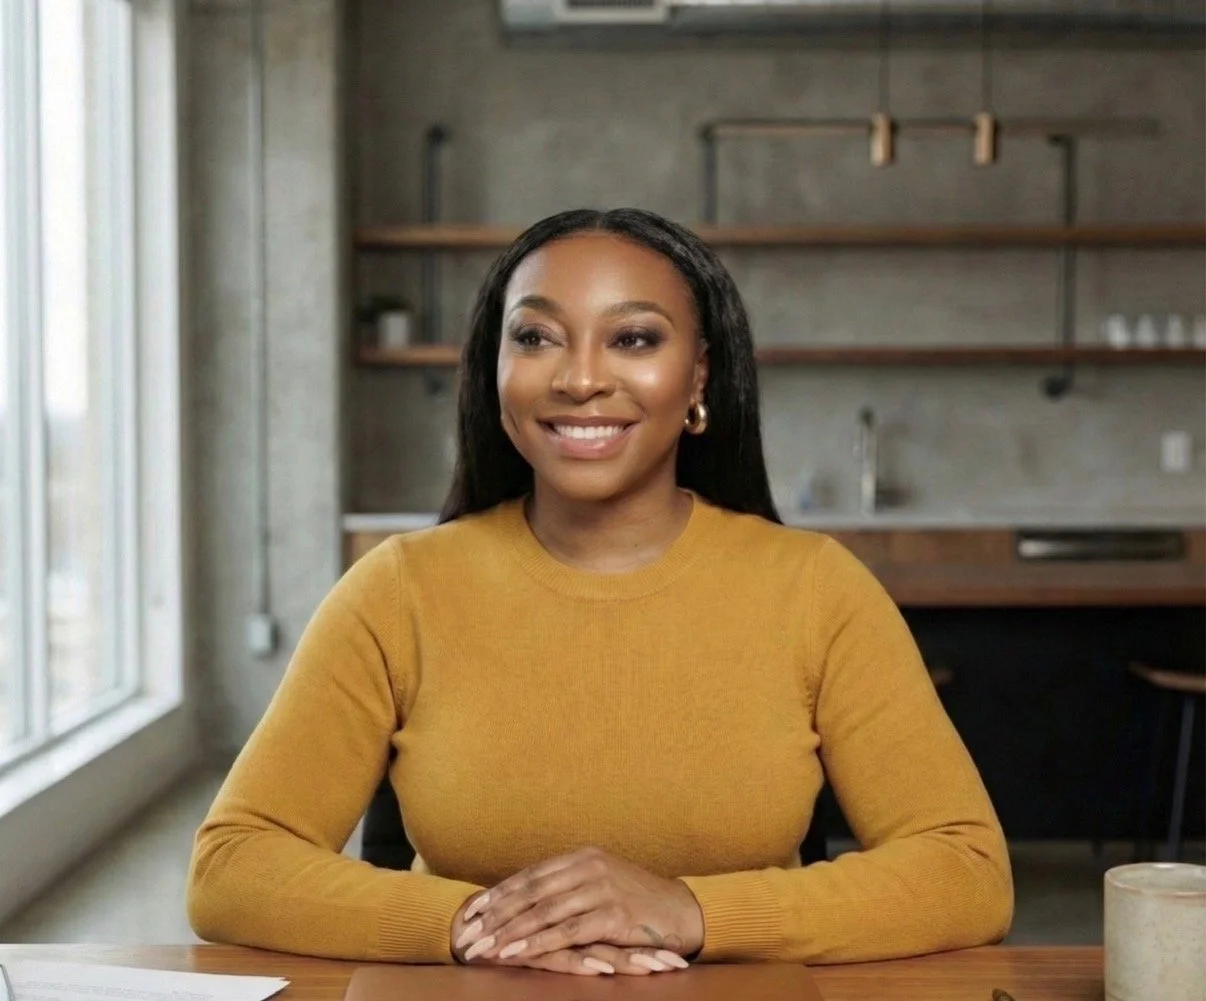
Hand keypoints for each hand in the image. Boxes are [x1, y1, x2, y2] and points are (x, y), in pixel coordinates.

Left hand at [452, 847, 702, 967]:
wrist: (684, 912)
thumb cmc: (640, 903)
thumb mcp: (603, 884)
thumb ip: (570, 888)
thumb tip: (531, 900)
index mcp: (584, 857)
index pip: (532, 874)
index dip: (501, 892)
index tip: (474, 910)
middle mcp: (590, 867)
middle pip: (532, 891)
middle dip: (497, 914)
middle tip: (469, 933)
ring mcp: (602, 888)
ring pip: (544, 911)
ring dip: (510, 931)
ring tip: (485, 946)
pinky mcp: (613, 914)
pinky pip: (567, 931)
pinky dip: (538, 942)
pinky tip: (518, 952)